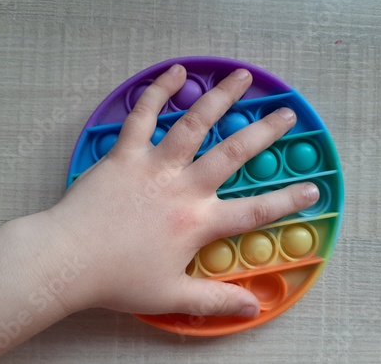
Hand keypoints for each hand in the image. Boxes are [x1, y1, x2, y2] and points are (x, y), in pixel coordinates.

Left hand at [48, 64, 319, 317]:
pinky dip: (159, 90)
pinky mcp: (126, 153)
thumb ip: (216, 300)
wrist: (68, 261)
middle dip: (264, 132)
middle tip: (286, 113)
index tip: (313, 189)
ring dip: (221, 98)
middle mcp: (183, 188)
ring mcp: (154, 166)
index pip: (255, 212)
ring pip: (194, 123)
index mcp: (197, 222)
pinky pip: (144, 115)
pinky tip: (175, 71)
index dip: (288, 201)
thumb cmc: (117, 279)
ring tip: (242, 77)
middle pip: (232, 153)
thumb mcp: (172, 297)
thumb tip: (252, 309)